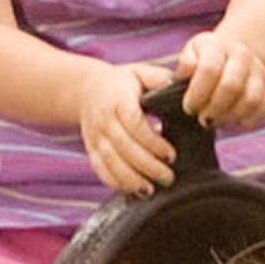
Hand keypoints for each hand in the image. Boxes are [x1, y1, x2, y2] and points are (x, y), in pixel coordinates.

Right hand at [79, 62, 180, 194]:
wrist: (86, 89)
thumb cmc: (123, 82)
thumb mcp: (140, 72)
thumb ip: (159, 78)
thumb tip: (177, 85)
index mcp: (118, 99)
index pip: (134, 123)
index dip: (153, 141)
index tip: (172, 155)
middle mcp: (104, 119)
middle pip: (124, 146)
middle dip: (147, 165)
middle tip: (168, 177)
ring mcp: (95, 136)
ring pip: (111, 161)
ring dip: (130, 179)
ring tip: (150, 190)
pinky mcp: (91, 149)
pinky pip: (100, 169)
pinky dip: (115, 182)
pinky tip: (132, 190)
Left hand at [172, 30, 264, 130]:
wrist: (233, 54)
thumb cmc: (204, 59)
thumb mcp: (191, 54)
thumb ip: (185, 64)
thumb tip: (184, 75)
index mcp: (218, 46)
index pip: (209, 70)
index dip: (197, 94)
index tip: (189, 107)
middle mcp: (241, 55)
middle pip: (231, 86)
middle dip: (214, 109)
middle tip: (202, 119)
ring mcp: (258, 70)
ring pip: (250, 100)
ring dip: (230, 117)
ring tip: (216, 121)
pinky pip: (263, 108)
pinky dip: (248, 120)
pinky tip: (233, 121)